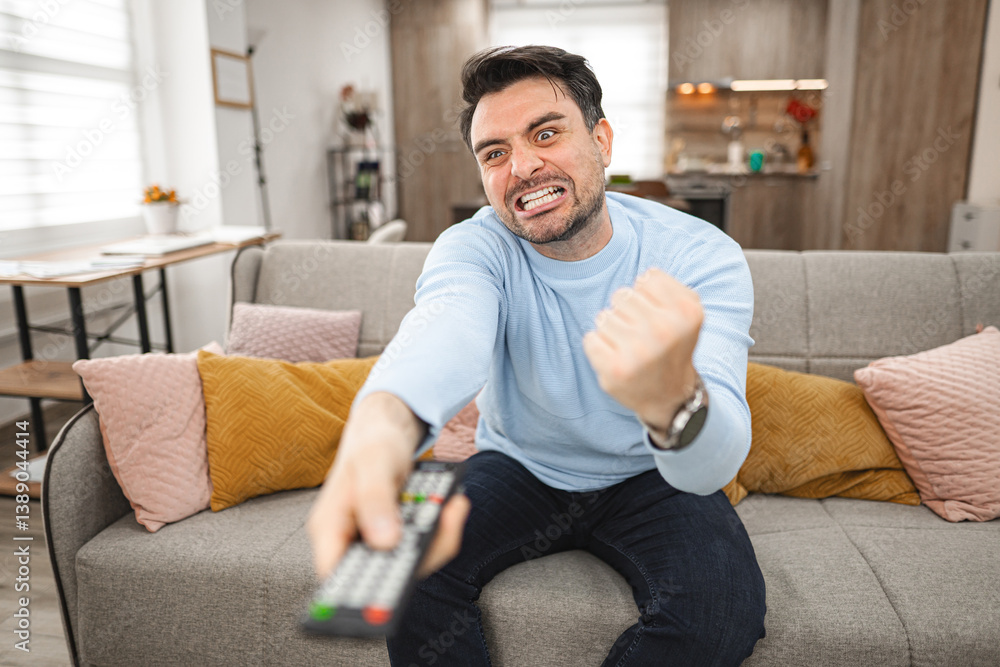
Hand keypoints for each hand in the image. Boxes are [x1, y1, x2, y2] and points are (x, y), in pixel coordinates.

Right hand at [306, 392, 470, 580]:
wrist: (387, 430)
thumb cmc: (372, 442)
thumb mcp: (374, 462)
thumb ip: (375, 499)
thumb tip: (385, 543)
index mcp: (330, 528)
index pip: (336, 576)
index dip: (358, 593)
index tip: (393, 587)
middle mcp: (351, 541)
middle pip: (382, 575)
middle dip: (421, 553)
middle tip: (445, 521)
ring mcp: (376, 541)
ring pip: (409, 563)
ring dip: (438, 537)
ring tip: (454, 505)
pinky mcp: (397, 536)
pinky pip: (422, 546)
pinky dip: (441, 528)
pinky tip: (452, 504)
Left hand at [582, 268, 702, 430]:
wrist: (668, 395)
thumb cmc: (672, 346)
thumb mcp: (687, 313)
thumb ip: (668, 285)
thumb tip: (644, 277)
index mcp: (686, 312)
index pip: (646, 279)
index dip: (647, 296)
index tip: (657, 314)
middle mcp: (665, 330)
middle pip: (622, 295)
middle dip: (627, 312)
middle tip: (641, 334)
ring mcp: (638, 351)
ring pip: (604, 316)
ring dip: (612, 330)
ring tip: (629, 347)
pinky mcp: (615, 369)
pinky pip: (590, 338)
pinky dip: (599, 346)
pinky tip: (616, 358)